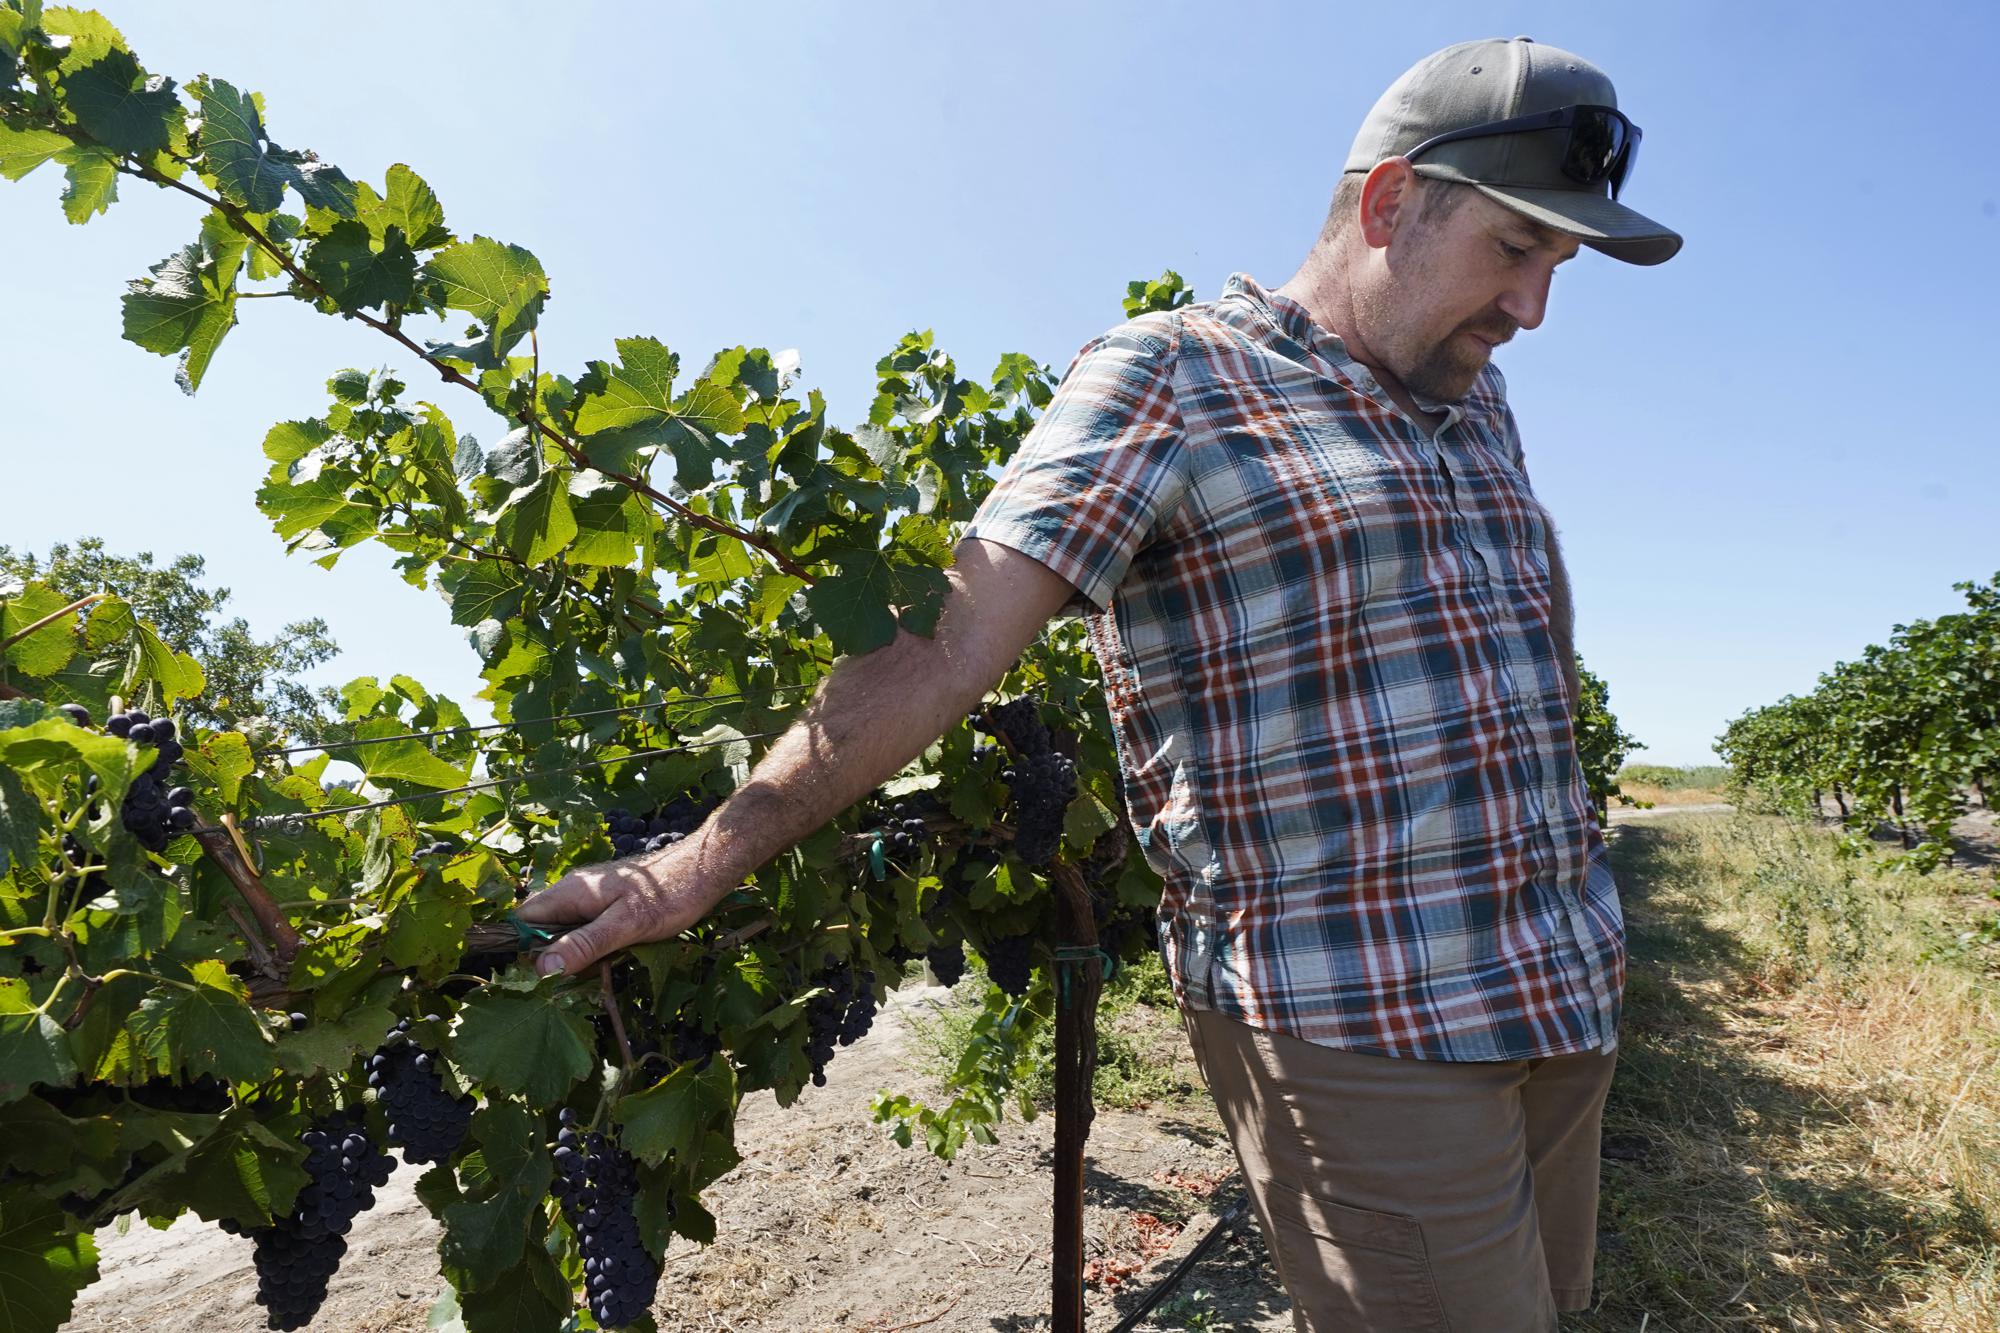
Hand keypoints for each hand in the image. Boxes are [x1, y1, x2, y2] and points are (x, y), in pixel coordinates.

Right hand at [514, 852, 723, 977]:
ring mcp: (591, 898)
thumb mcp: (626, 925)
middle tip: (578, 977)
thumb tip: (542, 969)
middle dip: (552, 957)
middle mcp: (574, 892)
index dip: (524, 949)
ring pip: (565, 933)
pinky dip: (593, 948)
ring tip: (601, 968)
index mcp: (570, 891)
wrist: (704, 870)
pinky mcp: (608, 906)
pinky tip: (613, 958)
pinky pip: (586, 930)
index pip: (523, 920)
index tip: (543, 977)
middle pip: (541, 929)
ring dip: (576, 955)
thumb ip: (584, 944)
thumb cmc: (668, 894)